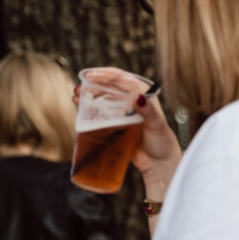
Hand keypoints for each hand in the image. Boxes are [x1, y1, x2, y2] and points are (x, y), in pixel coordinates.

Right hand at [72, 79, 181, 196]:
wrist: (159, 166)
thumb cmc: (162, 144)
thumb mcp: (157, 126)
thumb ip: (149, 112)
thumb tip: (139, 98)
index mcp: (144, 95)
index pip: (121, 78)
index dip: (104, 74)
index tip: (88, 76)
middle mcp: (133, 101)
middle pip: (109, 87)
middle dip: (91, 85)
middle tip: (78, 91)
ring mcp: (123, 113)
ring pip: (103, 99)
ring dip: (88, 96)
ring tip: (76, 98)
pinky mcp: (116, 125)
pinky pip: (101, 113)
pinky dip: (90, 110)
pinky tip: (81, 110)